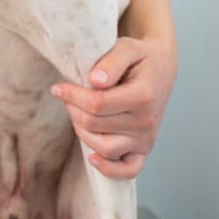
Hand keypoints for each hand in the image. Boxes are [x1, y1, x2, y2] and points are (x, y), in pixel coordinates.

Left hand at [51, 35, 177, 178]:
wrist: (160, 66)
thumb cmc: (140, 56)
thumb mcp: (127, 47)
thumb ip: (112, 61)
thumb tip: (96, 80)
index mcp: (142, 96)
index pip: (96, 104)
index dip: (71, 95)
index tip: (58, 87)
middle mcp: (146, 121)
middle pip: (94, 124)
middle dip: (73, 108)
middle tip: (67, 95)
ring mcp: (146, 138)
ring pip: (103, 147)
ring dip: (82, 131)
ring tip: (77, 113)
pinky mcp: (144, 149)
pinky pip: (128, 170)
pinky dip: (109, 169)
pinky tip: (92, 157)